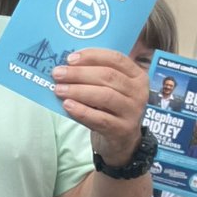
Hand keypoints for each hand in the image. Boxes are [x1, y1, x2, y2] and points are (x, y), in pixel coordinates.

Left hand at [51, 48, 146, 163]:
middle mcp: (139, 92)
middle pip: (108, 76)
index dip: (92, 56)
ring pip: (105, 96)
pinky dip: (81, 111)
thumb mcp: (109, 89)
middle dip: (79, 73)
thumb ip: (95, 75)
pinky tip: (67, 105)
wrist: (121, 141)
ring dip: (78, 91)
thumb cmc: (110, 108)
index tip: (70, 58)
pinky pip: (100, 118)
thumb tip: (66, 65)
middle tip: (58, 74)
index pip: (116, 59)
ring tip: (59, 89)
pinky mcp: (122, 130)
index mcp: (137, 76)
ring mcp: (133, 112)